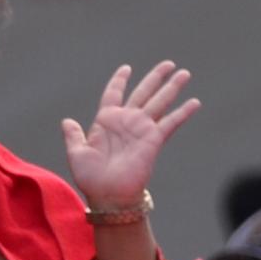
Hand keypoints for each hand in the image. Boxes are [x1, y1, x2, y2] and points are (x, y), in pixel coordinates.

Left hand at [60, 62, 198, 208]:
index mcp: (106, 121)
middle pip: (143, 92)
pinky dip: (182, 112)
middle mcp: (127, 122)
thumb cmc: (92, 178)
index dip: (120, 80)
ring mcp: (142, 129)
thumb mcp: (77, 153)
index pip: (114, 93)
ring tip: (184, 73)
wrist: (108, 196)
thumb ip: (74, 136)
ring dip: (172, 88)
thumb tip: (67, 121)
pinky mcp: (153, 140)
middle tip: (169, 63)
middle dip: (155, 78)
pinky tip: (194, 102)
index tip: (126, 68)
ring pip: (159, 102)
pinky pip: (170, 122)